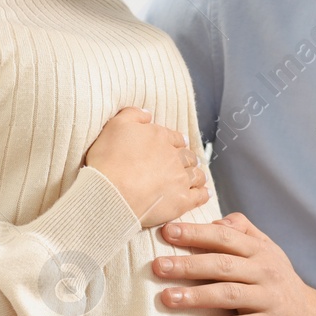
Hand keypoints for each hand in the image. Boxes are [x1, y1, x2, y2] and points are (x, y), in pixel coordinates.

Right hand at [85, 107, 207, 227]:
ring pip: (196, 174)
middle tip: (184, 163)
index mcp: (159, 137)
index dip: (176, 141)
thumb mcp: (115, 126)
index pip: (174, 138)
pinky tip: (206, 193)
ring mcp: (180, 179)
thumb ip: (133, 114)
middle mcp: (174, 157)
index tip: (178, 145)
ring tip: (196, 177)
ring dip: (197, 174)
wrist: (112, 192)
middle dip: (187, 159)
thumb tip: (148, 114)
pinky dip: (204, 194)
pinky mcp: (182, 201)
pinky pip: (199, 196)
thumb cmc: (109, 160)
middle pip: (187, 156)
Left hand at [155, 212, 315, 315]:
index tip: (166, 232)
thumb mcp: (268, 253)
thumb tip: (216, 220)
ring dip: (195, 296)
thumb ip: (244, 232)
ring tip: (166, 297)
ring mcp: (269, 299)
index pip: (224, 236)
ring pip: (228, 294)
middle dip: (187, 264)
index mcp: (260, 251)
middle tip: (157, 266)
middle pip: (222, 263)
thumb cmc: (282, 286)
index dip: (195, 233)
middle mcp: (265, 271)